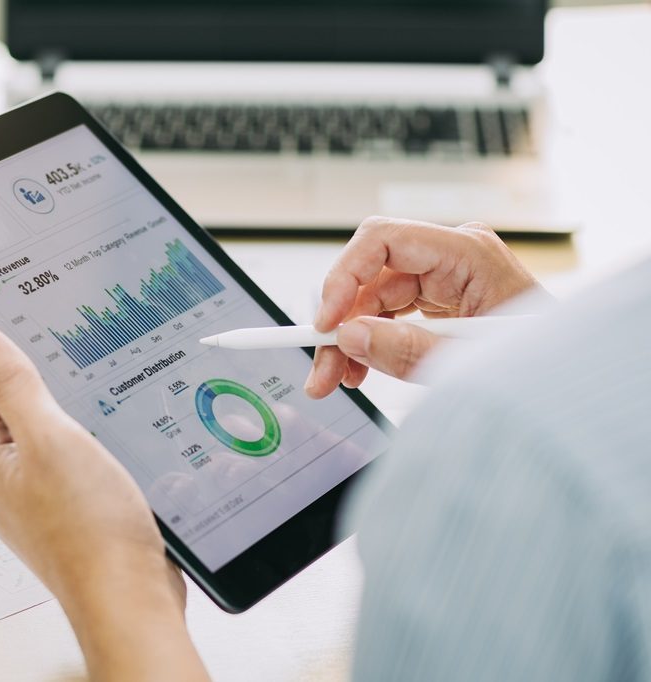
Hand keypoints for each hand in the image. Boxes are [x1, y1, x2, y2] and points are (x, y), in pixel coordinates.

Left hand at [0, 320, 208, 680]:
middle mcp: (6, 483)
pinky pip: (74, 466)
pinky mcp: (70, 515)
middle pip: (19, 411)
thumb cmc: (89, 528)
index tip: (39, 325)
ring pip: (51, 439)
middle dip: (49, 385)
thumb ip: (11, 384)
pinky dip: (92, 448)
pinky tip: (116, 443)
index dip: (12, 351)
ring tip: (102, 400)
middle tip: (82, 360)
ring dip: (75, 418)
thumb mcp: (49, 437)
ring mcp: (38, 502)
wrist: (129, 597)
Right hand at [306, 217, 540, 398]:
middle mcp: (451, 256)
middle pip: (371, 277)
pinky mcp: (440, 299)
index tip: (326, 323)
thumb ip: (405, 350)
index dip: (344, 277)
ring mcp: (445, 276)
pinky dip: (371, 341)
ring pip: (374, 299)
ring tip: (337, 380)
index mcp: (467, 253)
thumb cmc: (540, 364)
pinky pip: (391, 314)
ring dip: (350, 339)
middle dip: (340, 323)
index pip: (383, 240)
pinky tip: (360, 369)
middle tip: (321, 369)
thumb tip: (349, 337)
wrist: (570, 379)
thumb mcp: (466, 363)